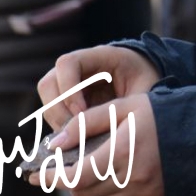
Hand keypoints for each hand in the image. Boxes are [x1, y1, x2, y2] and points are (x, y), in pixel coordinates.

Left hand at [27, 93, 164, 195]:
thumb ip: (87, 122)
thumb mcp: (126, 107)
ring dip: (86, 186)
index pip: (74, 177)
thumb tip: (55, 141)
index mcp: (122, 153)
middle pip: (83, 191)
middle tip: (56, 169)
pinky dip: (107, 190)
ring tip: (85, 167)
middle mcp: (131, 179)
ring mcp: (141, 193)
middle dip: (66, 180)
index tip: (36, 175)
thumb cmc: (165, 114)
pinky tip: (112, 172)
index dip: (51, 178)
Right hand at [37, 46, 160, 130]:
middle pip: (48, 82)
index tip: (82, 113)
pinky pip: (52, 113)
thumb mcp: (145, 90)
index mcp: (101, 56)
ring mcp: (69, 82)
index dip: (69, 89)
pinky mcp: (67, 98)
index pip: (68, 63)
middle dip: (59, 110)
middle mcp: (79, 66)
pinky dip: (60, 128)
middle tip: (78, 131)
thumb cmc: (148, 82)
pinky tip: (79, 140)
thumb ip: (127, 106)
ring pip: (47, 100)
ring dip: (58, 121)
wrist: (147, 81)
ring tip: (80, 138)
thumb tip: (109, 134)